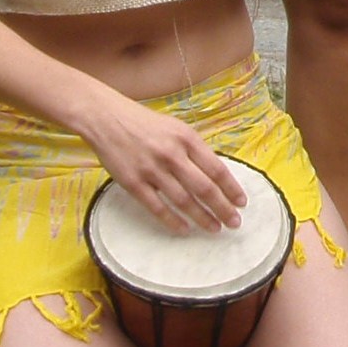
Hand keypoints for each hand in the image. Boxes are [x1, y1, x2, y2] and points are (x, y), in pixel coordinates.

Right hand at [81, 93, 247, 233]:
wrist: (106, 117)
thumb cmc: (144, 123)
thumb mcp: (176, 127)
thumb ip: (194, 149)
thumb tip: (215, 174)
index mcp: (186, 138)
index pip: (217, 168)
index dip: (232, 188)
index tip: (241, 202)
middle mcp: (172, 154)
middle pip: (204, 188)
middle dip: (223, 208)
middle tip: (234, 222)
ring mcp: (152, 170)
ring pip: (183, 201)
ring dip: (202, 218)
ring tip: (214, 228)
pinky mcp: (133, 183)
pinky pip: (157, 207)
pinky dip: (173, 221)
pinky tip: (184, 229)